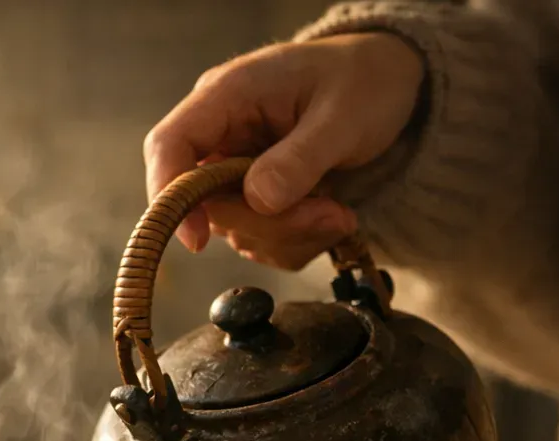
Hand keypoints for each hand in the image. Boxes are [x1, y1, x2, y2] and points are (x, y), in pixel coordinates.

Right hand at [144, 33, 424, 266]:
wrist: (388, 85)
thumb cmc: (362, 81)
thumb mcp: (343, 115)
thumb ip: (300, 158)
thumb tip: (258, 199)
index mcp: (228, 95)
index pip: (170, 146)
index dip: (171, 197)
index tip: (197, 239)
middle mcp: (222, 134)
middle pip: (207, 203)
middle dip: (267, 224)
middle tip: (329, 215)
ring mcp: (235, 169)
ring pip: (236, 229)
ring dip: (290, 235)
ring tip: (339, 212)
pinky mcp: (254, 197)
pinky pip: (261, 239)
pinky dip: (298, 240)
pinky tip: (331, 215)